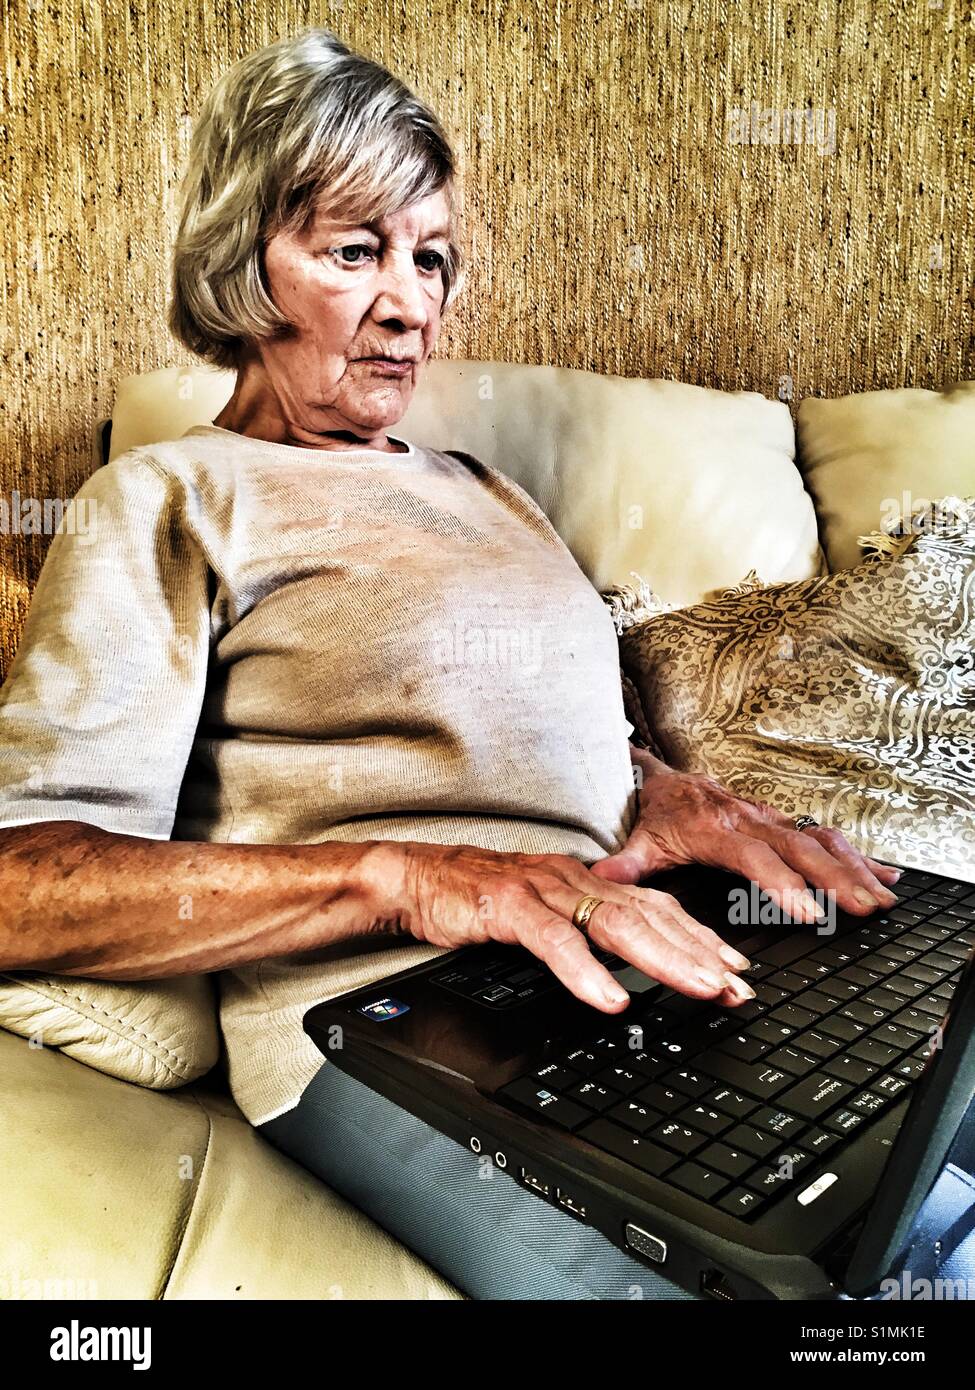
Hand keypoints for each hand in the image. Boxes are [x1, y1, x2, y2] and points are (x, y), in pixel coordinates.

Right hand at [369, 840, 755, 1015]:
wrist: (415, 879)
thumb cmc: (477, 900)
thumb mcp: (543, 915)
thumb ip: (585, 932)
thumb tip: (627, 965)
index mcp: (585, 883)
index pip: (657, 907)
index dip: (700, 937)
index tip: (737, 968)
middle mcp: (573, 880)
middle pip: (650, 915)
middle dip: (699, 953)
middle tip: (738, 987)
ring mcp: (543, 890)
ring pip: (615, 923)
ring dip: (664, 959)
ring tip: (700, 988)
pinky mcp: (508, 906)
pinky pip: (554, 941)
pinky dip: (586, 971)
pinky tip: (611, 998)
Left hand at [589, 753, 900, 920]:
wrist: (667, 779)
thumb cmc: (658, 814)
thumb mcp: (639, 840)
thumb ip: (624, 864)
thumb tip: (601, 883)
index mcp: (717, 828)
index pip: (754, 856)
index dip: (780, 884)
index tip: (806, 911)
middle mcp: (751, 820)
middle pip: (799, 848)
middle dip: (834, 879)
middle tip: (863, 908)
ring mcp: (773, 820)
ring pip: (820, 841)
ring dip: (854, 869)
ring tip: (882, 898)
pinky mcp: (786, 824)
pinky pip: (827, 837)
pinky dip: (859, 857)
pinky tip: (888, 877)